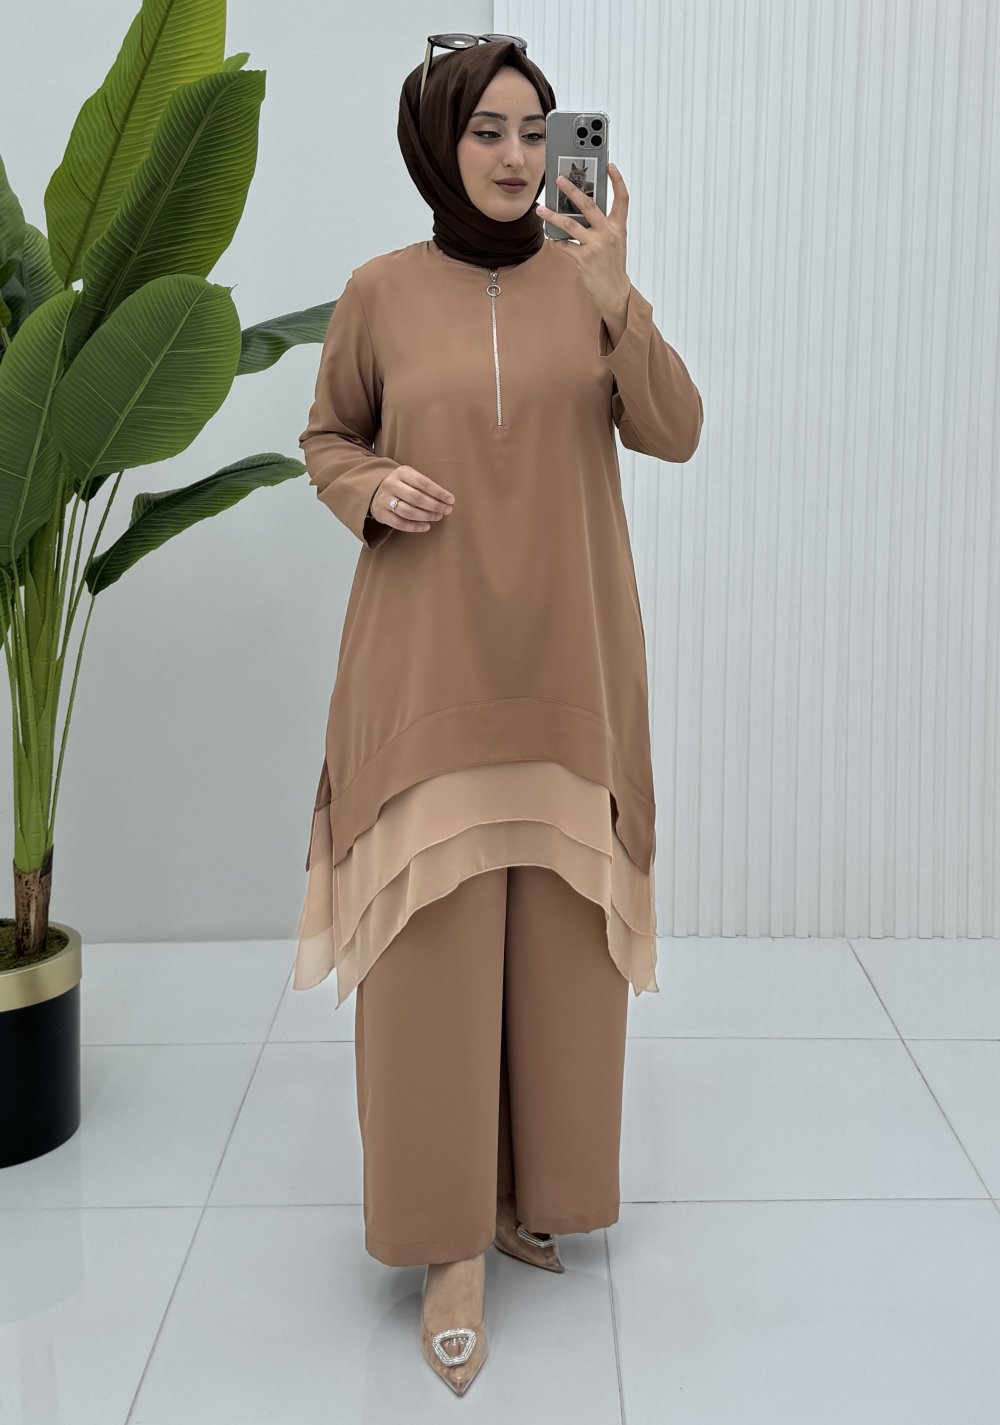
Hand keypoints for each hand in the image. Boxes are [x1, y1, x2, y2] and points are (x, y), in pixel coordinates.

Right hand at [369, 467, 454, 532]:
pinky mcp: (381, 514)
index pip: (422, 482)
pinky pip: (400, 523)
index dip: (438, 492)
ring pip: (408, 512)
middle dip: (434, 505)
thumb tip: (446, 500)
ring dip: (426, 516)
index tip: (451, 500)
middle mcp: (391, 485)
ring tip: (438, 517)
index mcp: (401, 473)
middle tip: (447, 510)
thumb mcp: (411, 478)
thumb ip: (425, 486)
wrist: (376, 490)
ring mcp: (384, 500)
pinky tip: (426, 526)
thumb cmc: (402, 485)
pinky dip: (415, 527)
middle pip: (416, 498)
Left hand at [535, 161, 631, 314]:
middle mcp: (608, 234)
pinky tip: (548, 236)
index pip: (622, 199)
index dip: (617, 180)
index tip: (610, 165)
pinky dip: (555, 240)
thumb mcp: (614, 242)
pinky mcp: (583, 259)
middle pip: (589, 205)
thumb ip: (602, 226)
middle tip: (559, 180)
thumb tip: (580, 211)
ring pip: (570, 224)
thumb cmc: (612, 265)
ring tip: (540, 208)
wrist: (614, 291)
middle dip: (572, 190)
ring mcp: (595, 246)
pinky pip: (565, 245)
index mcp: (618, 227)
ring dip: (552, 215)